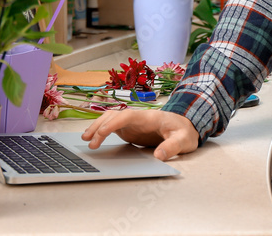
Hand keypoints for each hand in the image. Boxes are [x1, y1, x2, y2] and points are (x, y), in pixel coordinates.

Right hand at [81, 109, 198, 160]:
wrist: (186, 126)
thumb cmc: (184, 131)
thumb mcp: (183, 140)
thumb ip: (172, 146)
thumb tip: (158, 156)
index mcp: (149, 117)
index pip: (127, 116)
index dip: (113, 123)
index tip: (102, 133)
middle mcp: (138, 117)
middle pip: (114, 116)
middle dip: (99, 126)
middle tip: (88, 140)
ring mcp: (133, 123)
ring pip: (111, 119)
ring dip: (97, 126)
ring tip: (85, 139)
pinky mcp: (131, 129)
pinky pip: (113, 127)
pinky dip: (102, 131)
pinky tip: (93, 138)